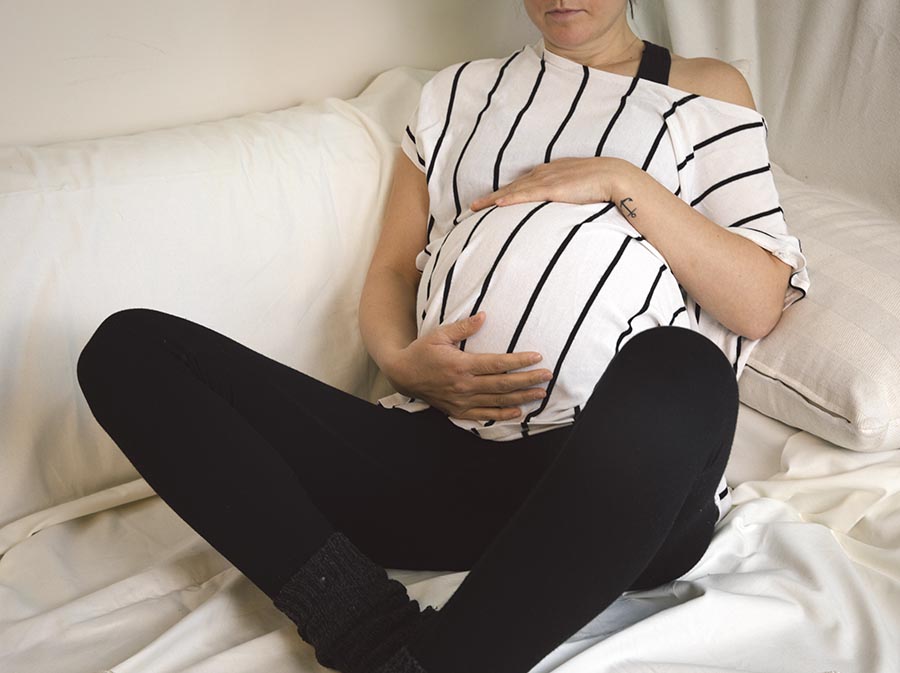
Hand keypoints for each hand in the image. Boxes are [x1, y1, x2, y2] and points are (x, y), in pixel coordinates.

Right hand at [382, 312, 553, 420]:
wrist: (401, 375)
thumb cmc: (421, 352)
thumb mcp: (439, 334)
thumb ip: (463, 327)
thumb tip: (484, 317)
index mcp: (461, 365)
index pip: (497, 364)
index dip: (519, 362)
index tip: (537, 358)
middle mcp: (464, 386)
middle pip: (503, 385)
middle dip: (528, 380)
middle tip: (548, 376)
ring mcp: (461, 401)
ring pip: (498, 401)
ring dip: (522, 398)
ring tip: (541, 394)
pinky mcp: (457, 411)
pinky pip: (483, 415)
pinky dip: (502, 415)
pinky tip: (518, 412)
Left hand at [470, 157, 631, 210]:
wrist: (615, 176)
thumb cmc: (601, 184)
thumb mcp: (579, 187)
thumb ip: (567, 194)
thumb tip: (564, 206)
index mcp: (550, 173)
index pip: (521, 184)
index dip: (504, 193)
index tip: (489, 201)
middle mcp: (544, 173)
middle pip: (511, 187)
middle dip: (491, 196)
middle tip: (472, 207)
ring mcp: (547, 180)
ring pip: (514, 190)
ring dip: (493, 199)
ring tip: (475, 207)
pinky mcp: (553, 188)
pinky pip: (526, 194)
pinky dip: (511, 199)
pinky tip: (497, 204)